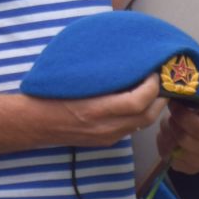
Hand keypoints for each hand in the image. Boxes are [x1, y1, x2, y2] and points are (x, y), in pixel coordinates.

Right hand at [29, 74, 165, 148]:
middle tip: (162, 79)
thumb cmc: (50, 93)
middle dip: (160, 97)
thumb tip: (123, 58)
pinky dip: (140, 115)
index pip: (137, 102)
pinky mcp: (105, 141)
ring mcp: (106, 137)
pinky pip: (131, 129)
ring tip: (154, 89)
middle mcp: (105, 127)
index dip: (151, 86)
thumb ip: (100, 73)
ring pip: (142, 125)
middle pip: (147, 116)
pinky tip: (138, 102)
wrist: (35, 122)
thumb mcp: (74, 78)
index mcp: (96, 109)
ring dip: (152, 107)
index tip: (153, 70)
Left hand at [157, 103, 198, 173]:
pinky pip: (173, 162)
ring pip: (178, 153)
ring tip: (168, 127)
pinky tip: (168, 138)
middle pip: (186, 142)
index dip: (182, 117)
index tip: (173, 105)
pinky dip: (165, 149)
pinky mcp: (192, 169)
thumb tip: (177, 94)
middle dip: (173, 127)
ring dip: (167, 138)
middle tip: (170, 118)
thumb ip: (193, 97)